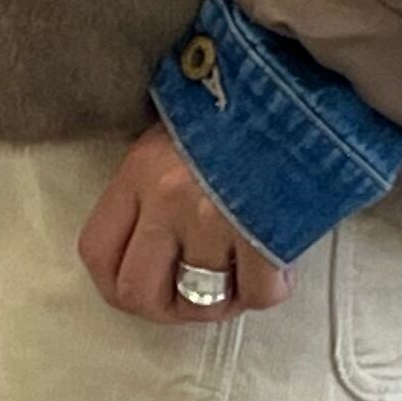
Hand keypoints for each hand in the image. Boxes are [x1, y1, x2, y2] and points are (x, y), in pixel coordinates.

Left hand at [79, 123, 292, 327]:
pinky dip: (267, 289)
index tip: (147, 288)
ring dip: (227, 298)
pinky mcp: (263, 235)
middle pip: (139, 292)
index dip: (117, 286)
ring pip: (203, 298)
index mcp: (140, 171)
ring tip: (246, 272)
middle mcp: (167, 199)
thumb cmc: (242, 110)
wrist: (304, 91)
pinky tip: (278, 263)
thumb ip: (157, 185)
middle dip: (168, 309)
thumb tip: (157, 247)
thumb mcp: (180, 133)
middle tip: (198, 296)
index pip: (98, 251)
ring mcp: (214, 220)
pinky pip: (257, 294)